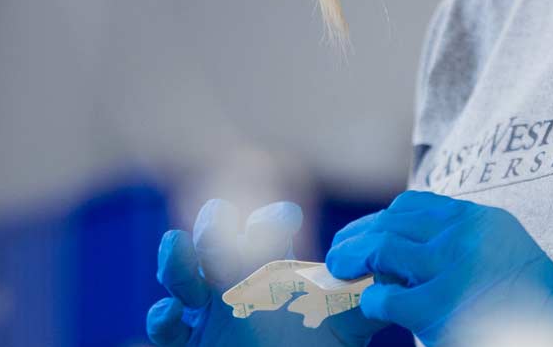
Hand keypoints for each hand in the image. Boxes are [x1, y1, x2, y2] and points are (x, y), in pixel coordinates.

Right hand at [148, 199, 385, 346]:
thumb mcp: (344, 328)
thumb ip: (361, 300)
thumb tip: (389, 272)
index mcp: (271, 268)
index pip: (265, 227)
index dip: (272, 218)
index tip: (289, 219)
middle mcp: (234, 281)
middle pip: (213, 234)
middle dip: (212, 222)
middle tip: (220, 224)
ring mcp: (205, 310)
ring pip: (178, 271)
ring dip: (175, 258)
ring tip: (176, 247)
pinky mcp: (187, 341)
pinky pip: (163, 325)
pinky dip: (162, 316)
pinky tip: (173, 315)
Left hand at [326, 191, 552, 346]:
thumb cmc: (528, 304)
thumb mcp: (499, 249)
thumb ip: (457, 240)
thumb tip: (397, 245)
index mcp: (477, 220)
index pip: (411, 206)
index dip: (376, 220)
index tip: (359, 234)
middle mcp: (464, 236)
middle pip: (390, 225)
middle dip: (354, 239)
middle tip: (336, 257)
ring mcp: (452, 270)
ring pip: (382, 250)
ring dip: (353, 260)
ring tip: (339, 271)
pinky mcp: (440, 308)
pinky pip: (386, 297)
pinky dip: (373, 302)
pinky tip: (376, 308)